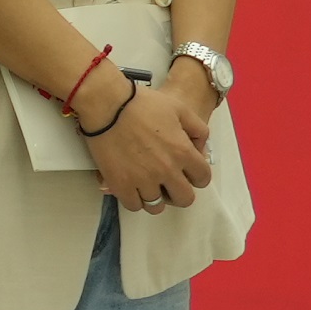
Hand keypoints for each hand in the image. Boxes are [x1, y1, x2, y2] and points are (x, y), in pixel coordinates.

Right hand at [81, 69, 221, 215]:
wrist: (107, 105)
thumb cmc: (140, 103)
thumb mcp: (179, 108)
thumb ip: (197, 128)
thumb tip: (199, 147)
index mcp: (182, 152)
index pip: (203, 179)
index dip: (197, 176)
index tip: (187, 172)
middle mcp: (166, 170)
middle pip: (184, 199)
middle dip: (179, 192)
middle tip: (169, 182)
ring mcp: (143, 180)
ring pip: (157, 206)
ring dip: (155, 197)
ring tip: (147, 185)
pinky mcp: (121, 185)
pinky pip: (133, 206)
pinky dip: (134, 199)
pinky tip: (132, 187)